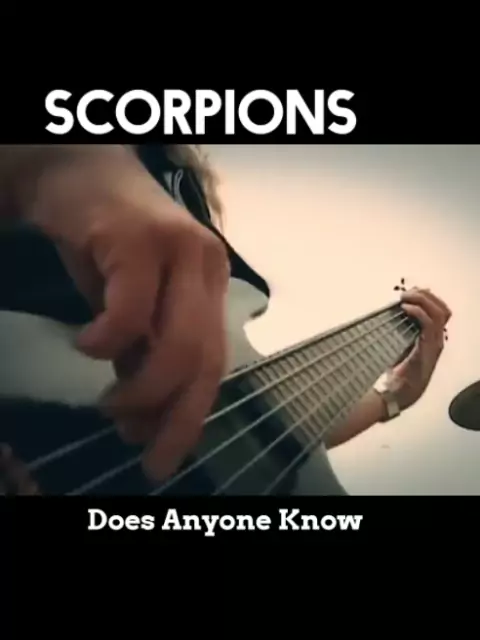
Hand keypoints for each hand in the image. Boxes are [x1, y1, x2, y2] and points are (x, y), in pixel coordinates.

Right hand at [25, 147, 229, 480]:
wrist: (76, 174)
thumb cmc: (105, 242)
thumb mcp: (131, 306)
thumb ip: (143, 353)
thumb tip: (144, 416)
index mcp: (213, 286)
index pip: (215, 363)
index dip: (193, 415)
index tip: (167, 453)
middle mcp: (208, 268)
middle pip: (205, 361)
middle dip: (174, 416)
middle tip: (139, 444)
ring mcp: (179, 251)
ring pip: (178, 344)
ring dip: (142, 390)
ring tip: (110, 404)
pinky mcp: (140, 240)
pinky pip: (131, 311)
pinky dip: (108, 343)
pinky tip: (87, 345)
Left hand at [389, 288, 450, 409]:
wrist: (395, 396)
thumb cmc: (395, 375)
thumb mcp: (398, 349)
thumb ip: (399, 334)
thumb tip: (389, 317)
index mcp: (431, 340)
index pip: (439, 312)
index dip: (428, 299)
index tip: (410, 293)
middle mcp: (437, 341)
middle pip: (442, 309)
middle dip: (426, 296)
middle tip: (408, 293)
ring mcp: (434, 345)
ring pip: (439, 313)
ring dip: (422, 300)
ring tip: (405, 298)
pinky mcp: (427, 350)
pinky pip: (429, 324)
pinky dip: (418, 312)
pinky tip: (405, 309)